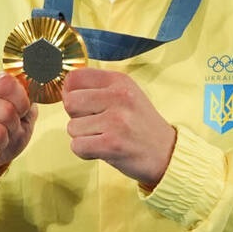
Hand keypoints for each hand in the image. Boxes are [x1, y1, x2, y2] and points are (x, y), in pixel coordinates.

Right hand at [0, 72, 37, 191]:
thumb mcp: (21, 117)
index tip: (19, 111)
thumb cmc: (1, 134)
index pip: (8, 82)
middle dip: (14, 127)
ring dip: (3, 143)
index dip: (22, 101)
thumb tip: (32, 94)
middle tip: (6, 131)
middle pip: (7, 111)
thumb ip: (29, 103)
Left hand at [62, 68, 175, 188]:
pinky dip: (85, 152)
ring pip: (72, 127)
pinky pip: (77, 146)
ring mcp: (116, 120)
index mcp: (119, 81)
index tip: (80, 104)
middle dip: (76, 117)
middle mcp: (118, 96)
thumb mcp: (126, 95)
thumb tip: (65, 89)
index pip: (74, 78)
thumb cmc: (141, 125)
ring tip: (104, 137)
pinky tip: (102, 149)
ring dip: (83, 137)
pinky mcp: (112, 144)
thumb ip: (98, 88)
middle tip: (95, 124)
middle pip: (70, 102)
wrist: (167, 153)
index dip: (70, 93)